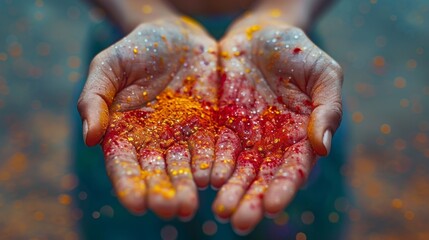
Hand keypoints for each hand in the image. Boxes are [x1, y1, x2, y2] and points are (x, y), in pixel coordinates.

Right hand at [77, 18, 217, 218]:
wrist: (178, 36)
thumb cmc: (137, 49)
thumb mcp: (109, 66)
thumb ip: (95, 99)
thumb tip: (89, 139)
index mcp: (125, 133)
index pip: (124, 165)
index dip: (129, 185)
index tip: (136, 204)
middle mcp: (155, 141)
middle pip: (157, 173)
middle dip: (163, 192)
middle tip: (170, 210)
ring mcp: (184, 136)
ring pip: (186, 167)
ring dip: (188, 187)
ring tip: (191, 204)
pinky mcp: (211, 127)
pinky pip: (214, 148)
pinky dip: (215, 164)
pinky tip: (217, 178)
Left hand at [211, 22, 342, 232]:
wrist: (259, 32)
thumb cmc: (297, 50)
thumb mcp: (322, 72)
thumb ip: (328, 107)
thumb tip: (322, 146)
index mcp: (299, 134)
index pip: (293, 169)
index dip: (283, 188)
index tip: (272, 206)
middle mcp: (271, 141)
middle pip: (262, 177)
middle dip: (251, 200)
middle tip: (239, 221)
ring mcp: (244, 134)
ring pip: (237, 169)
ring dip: (230, 191)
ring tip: (220, 211)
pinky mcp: (220, 123)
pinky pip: (214, 148)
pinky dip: (210, 165)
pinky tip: (202, 181)